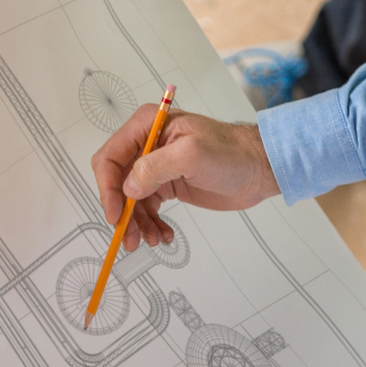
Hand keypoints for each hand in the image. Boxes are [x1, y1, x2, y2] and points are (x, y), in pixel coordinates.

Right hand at [91, 106, 279, 248]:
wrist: (257, 169)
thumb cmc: (231, 153)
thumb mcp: (192, 155)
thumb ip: (155, 167)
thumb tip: (128, 188)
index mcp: (147, 126)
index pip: (110, 158)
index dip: (107, 188)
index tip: (116, 215)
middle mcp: (146, 144)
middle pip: (116, 182)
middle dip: (121, 212)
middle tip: (131, 238)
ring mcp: (156, 166)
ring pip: (130, 201)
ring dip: (137, 224)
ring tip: (152, 240)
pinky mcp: (167, 185)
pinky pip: (147, 208)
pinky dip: (151, 225)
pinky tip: (164, 235)